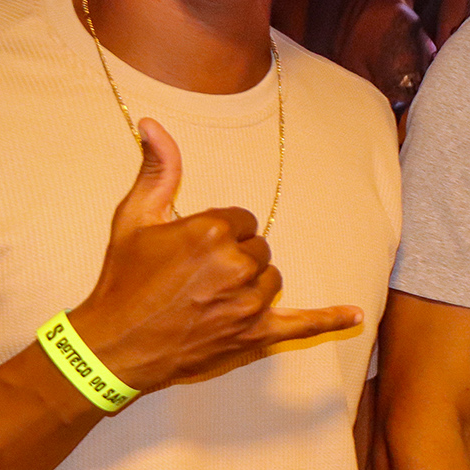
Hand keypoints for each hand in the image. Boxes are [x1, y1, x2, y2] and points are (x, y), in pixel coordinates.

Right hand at [69, 119, 363, 393]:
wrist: (114, 345)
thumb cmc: (123, 280)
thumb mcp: (134, 219)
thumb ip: (157, 170)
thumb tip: (154, 124)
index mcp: (212, 232)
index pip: (242, 220)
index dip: (219, 232)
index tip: (194, 249)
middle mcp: (236, 265)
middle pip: (259, 249)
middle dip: (234, 257)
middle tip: (197, 276)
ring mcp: (249, 303)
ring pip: (273, 279)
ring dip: (252, 284)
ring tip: (212, 296)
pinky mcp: (256, 334)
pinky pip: (303, 325)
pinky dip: (329, 320)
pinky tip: (355, 315)